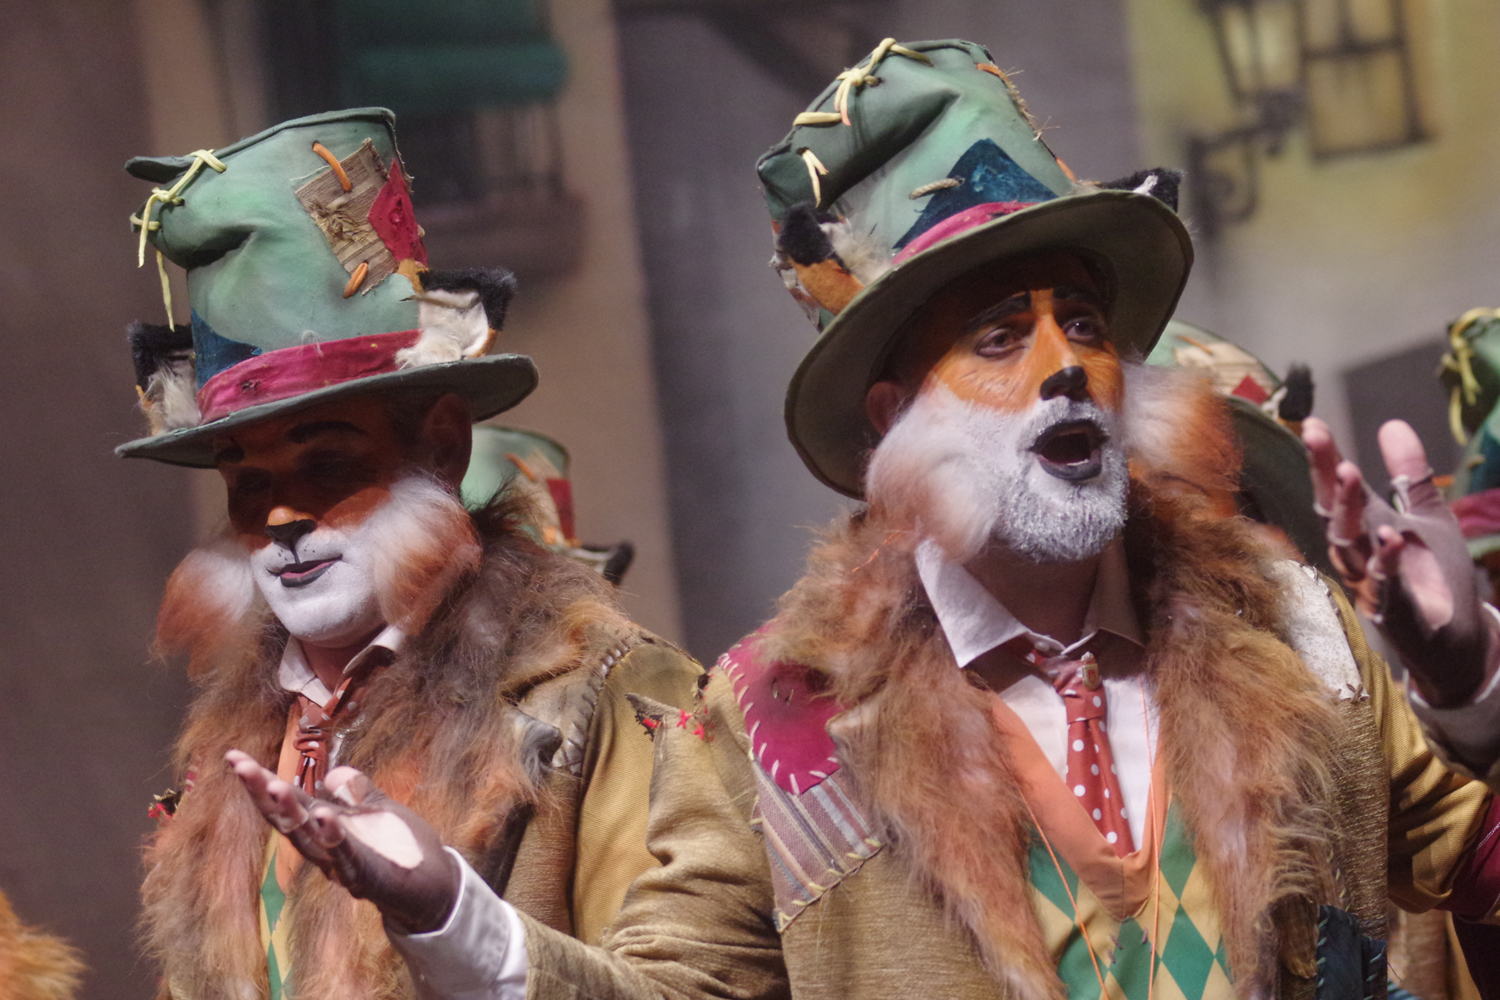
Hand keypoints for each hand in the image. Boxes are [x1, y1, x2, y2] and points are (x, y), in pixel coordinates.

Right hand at [226, 750, 459, 932]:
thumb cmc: (402, 849)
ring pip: (307, 839)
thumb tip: (334, 773)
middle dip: (262, 793)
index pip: (287, 802)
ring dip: (290, 812)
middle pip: (286, 820)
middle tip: (241, 766)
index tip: (233, 756)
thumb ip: (357, 793)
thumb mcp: (378, 811)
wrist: (434, 888)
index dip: (260, 781)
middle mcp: (324, 848)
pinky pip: (345, 856)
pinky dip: (334, 837)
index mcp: (325, 827)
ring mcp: (341, 864)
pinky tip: (325, 815)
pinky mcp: (366, 877)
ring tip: (273, 785)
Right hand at [1303, 417, 1497, 705]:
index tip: (1314, 425)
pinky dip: (1385, 560)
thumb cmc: (1434, 575)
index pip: (1337, 491)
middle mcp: (1357, 554)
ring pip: (1348, 545)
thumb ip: (1408, 474)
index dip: (1322, 460)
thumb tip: (1392, 424)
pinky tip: (1391, 536)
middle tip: (1320, 441)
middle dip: (1325, 478)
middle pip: (1333, 514)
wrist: (1456, 637)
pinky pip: (1383, 583)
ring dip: (1348, 512)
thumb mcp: (1427, 514)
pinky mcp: (1392, 610)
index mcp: (1363, 529)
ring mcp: (1369, 583)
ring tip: (1348, 474)